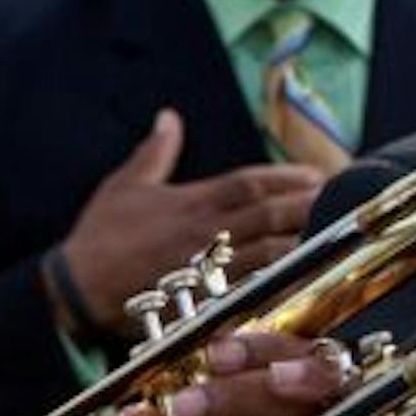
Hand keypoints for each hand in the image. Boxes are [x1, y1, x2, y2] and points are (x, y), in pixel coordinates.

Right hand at [63, 110, 324, 332]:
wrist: (72, 291)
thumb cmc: (100, 237)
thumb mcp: (126, 186)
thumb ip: (156, 151)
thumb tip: (168, 116)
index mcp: (192, 202)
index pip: (249, 182)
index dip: (287, 176)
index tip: (318, 173)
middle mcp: (204, 231)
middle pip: (268, 214)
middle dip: (307, 205)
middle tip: (342, 201)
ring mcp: (205, 267)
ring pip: (266, 251)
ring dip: (303, 242)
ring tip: (337, 235)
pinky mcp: (202, 299)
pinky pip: (248, 291)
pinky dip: (278, 283)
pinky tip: (306, 278)